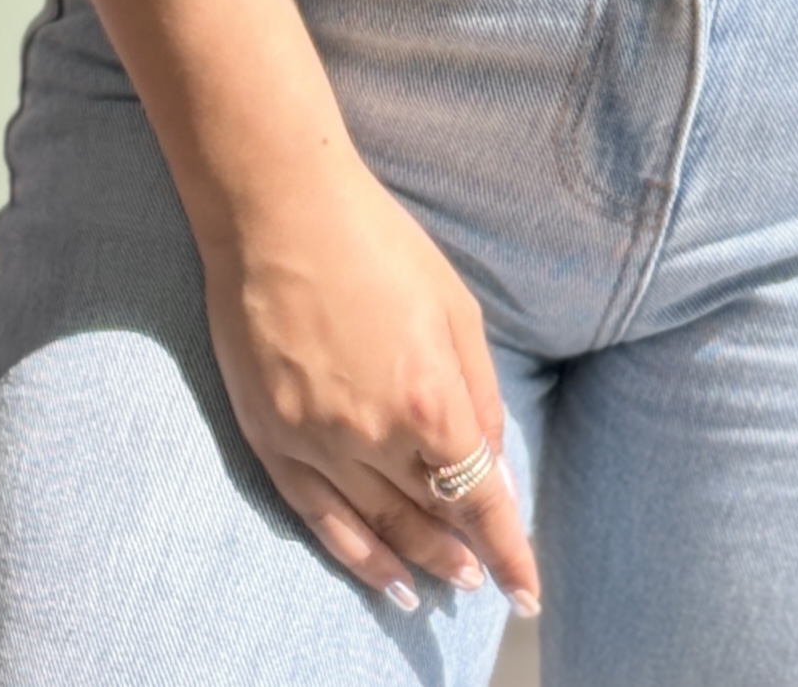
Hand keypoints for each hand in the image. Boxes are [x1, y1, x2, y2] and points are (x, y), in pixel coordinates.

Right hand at [202, 152, 539, 618]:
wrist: (278, 209)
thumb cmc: (377, 243)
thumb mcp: (454, 308)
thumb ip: (478, 393)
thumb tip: (494, 465)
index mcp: (427, 398)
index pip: (479, 499)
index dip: (507, 549)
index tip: (527, 587)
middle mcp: (371, 434)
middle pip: (429, 516)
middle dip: (465, 553)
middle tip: (487, 580)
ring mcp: (315, 442)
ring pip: (375, 527)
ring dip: (416, 561)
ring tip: (445, 588)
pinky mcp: (271, 438)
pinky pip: (318, 518)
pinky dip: (354, 554)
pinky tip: (381, 575)